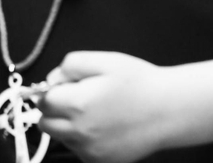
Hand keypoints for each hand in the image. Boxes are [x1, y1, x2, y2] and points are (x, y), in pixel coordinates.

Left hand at [38, 52, 169, 162]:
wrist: (169, 110)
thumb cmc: (141, 83)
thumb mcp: (106, 61)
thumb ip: (72, 65)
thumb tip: (53, 79)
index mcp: (78, 104)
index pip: (43, 101)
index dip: (52, 91)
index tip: (64, 87)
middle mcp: (79, 132)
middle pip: (45, 123)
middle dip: (55, 110)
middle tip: (78, 99)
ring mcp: (89, 150)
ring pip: (62, 138)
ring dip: (69, 126)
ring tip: (97, 112)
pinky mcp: (99, 162)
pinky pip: (79, 151)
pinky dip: (85, 140)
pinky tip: (105, 127)